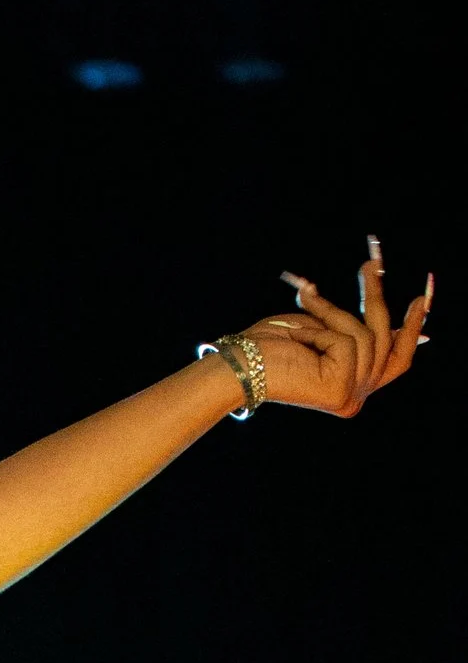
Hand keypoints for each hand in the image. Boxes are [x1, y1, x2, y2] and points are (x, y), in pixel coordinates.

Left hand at [229, 243, 431, 418]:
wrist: (238, 364)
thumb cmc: (272, 344)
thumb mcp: (324, 329)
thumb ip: (360, 328)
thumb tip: (407, 313)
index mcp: (353, 389)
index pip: (398, 360)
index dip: (414, 327)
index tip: (423, 296)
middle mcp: (356, 398)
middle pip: (386, 341)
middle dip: (376, 298)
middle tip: (371, 263)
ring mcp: (350, 396)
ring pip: (364, 336)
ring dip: (332, 312)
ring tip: (306, 299)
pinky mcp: (340, 390)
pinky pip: (345, 341)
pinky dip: (318, 329)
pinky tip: (295, 334)